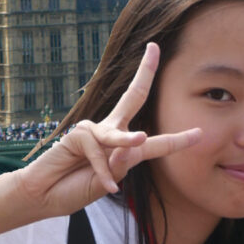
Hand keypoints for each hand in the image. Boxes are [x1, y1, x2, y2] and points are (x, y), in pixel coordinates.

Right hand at [13, 43, 200, 219]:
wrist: (44, 197)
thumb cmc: (76, 189)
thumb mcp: (108, 181)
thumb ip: (121, 165)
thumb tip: (133, 142)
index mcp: (124, 146)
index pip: (156, 142)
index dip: (178, 139)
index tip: (200, 133)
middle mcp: (112, 133)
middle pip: (134, 96)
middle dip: (145, 71)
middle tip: (154, 47)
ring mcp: (94, 130)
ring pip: (120, 135)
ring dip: (125, 144)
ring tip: (137, 142)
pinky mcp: (78, 133)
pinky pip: (99, 151)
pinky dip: (101, 169)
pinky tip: (101, 183)